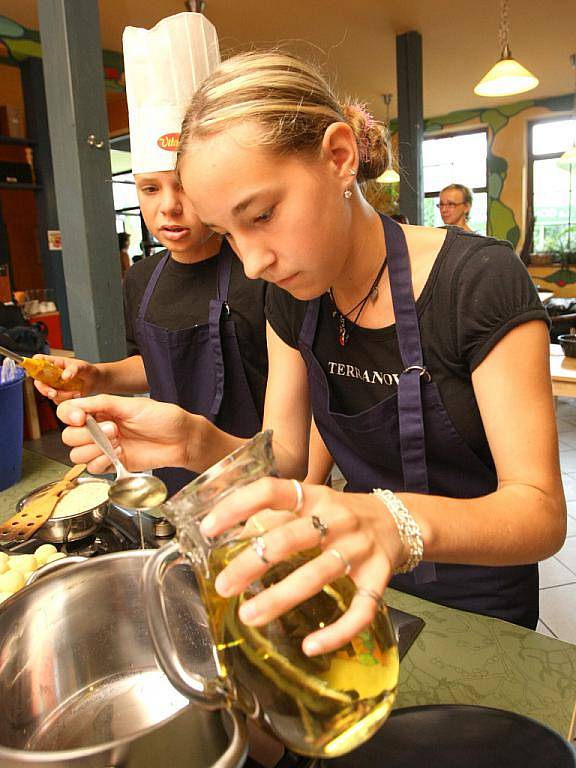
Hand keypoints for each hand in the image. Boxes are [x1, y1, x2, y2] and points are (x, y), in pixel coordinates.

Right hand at [33, 354, 98, 401]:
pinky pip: (57, 400)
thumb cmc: (87, 370)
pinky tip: (76, 395)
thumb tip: (64, 376)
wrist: (94, 381)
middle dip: (44, 389)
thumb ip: (73, 369)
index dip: (33, 364)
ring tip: (75, 392)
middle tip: (53, 393)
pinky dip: (67, 399)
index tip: (34, 371)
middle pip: (38, 381)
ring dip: (61, 395)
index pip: (38, 360)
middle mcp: (51, 374)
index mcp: (54, 363)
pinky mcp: (59, 394)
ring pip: (48, 393)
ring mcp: (54, 385)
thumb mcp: (82, 366)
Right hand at [57, 395, 195, 473]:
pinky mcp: (113, 464)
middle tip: (114, 429)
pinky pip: (93, 468)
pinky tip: (120, 453)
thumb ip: (103, 403)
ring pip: (77, 454)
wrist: (182, 440)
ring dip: (94, 449)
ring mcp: (105, 447)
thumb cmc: (163, 418)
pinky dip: (102, 462)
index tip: (81, 418)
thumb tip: (77, 405)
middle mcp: (99, 428)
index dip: (69, 415)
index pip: (68, 412)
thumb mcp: (133, 405)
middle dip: (87, 434)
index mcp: (101, 410)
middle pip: (69, 436)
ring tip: (118, 442)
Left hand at [199, 477, 407, 655]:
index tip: (208, 529)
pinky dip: (337, 632)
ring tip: (249, 616)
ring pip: (317, 574)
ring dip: (281, 597)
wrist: (400, 521)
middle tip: (223, 585)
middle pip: (289, 538)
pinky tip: (311, 645)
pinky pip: (360, 609)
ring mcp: (359, 549)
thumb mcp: (312, 504)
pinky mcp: (379, 577)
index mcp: (314, 496)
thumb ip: (275, 517)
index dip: (237, 506)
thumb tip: (231, 533)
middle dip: (251, 563)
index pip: (271, 491)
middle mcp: (336, 519)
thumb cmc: (342, 515)